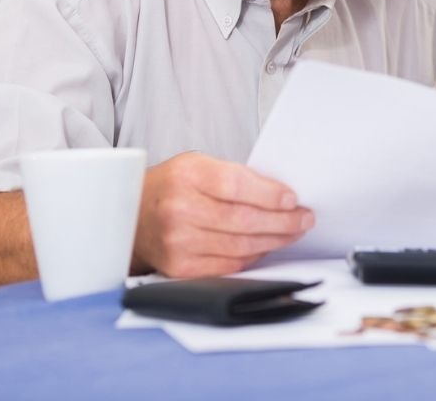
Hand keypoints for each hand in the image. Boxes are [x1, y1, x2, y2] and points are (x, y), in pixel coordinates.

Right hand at [133, 152, 314, 276]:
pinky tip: (267, 247)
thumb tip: (281, 193)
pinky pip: (229, 265)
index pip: (235, 185)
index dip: (269, 194)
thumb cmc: (171, 187)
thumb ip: (235, 176)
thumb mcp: (198, 166)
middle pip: (243, 220)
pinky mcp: (180, 268)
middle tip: (304, 218)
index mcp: (186, 175)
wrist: (130, 216)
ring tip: (293, 232)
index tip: (293, 198)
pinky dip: (253, 256)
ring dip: (275, 240)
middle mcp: (178, 209)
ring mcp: (177, 242)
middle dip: (283, 221)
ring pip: (240, 245)